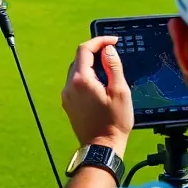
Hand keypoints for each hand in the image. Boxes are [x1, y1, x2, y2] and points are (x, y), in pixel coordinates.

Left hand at [60, 36, 132, 153]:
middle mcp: (70, 86)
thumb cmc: (114, 122)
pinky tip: (100, 84)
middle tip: (112, 53)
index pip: (85, 49)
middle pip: (79, 59)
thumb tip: (108, 50)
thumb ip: (113, 67)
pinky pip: (75, 83)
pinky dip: (86, 77)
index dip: (99, 40)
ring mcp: (67, 96)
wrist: (101, 148)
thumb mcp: (120, 91)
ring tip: (109, 70)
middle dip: (95, 52)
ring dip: (90, 65)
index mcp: (82, 80)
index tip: (113, 41)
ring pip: (76, 71)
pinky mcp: (68, 104)